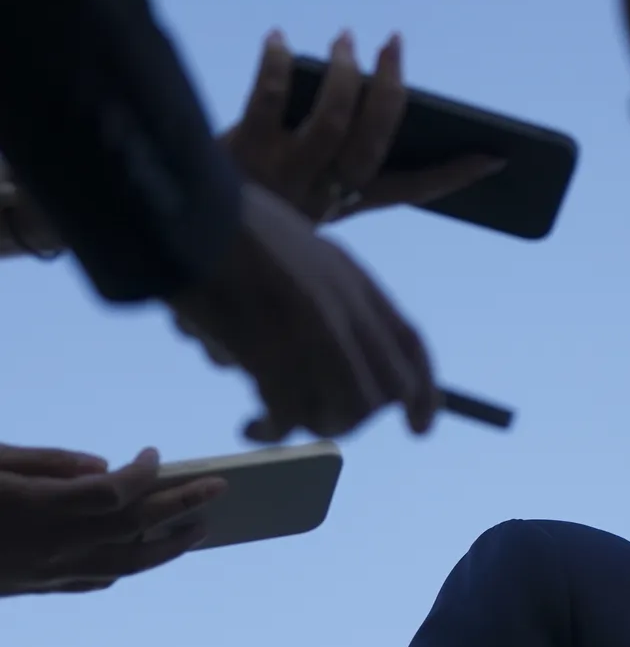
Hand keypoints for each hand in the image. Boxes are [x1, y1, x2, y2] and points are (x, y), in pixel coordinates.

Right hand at [0, 444, 224, 596]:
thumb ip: (46, 461)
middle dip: (181, 504)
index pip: (111, 493)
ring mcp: (43, 573)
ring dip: (168, 547)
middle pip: (132, 526)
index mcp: (35, 507)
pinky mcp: (33, 588)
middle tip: (218, 487)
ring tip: (199, 529)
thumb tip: (103, 466)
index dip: (140, 474)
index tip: (154, 456)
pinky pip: (94, 581)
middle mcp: (48, 545)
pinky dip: (126, 564)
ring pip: (123, 565)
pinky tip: (140, 550)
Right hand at [168, 181, 437, 440]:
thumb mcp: (302, 248)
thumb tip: (340, 347)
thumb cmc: (229, 230)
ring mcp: (314, 331)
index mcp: (355, 280)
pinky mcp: (275, 354)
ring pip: (347, 410)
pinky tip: (250, 427)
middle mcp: (347, 309)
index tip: (421, 429)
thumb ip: (328, 293)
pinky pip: (292, 419)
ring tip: (275, 419)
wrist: (187, 214)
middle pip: (386, 390)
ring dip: (314, 425)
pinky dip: (274, 432)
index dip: (424, 392)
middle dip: (357, 415)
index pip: (411, 345)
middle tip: (317, 418)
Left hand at [223, 29, 503, 223]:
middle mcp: (318, 194)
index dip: (452, 175)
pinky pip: (266, 99)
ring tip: (344, 41)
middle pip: (372, 145)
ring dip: (342, 75)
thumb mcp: (297, 198)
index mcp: (341, 208)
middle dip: (390, 93)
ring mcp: (281, 173)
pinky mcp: (240, 148)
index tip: (492, 158)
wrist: (178, 229)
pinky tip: (276, 39)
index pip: (409, 192)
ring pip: (329, 122)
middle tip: (394, 46)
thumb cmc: (247, 205)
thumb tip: (361, 88)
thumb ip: (330, 163)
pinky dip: (273, 64)